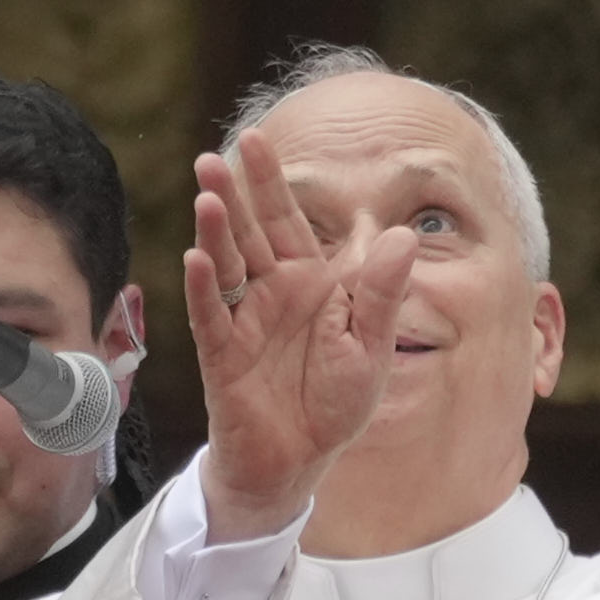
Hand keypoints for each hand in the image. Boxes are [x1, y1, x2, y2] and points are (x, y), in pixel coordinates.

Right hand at [187, 125, 415, 542]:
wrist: (301, 460)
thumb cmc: (335, 402)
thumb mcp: (372, 345)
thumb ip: (381, 290)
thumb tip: (403, 233)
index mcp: (309, 282)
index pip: (287, 221)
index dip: (271, 182)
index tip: (257, 138)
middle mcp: (271, 292)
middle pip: (248, 234)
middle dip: (232, 194)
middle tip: (212, 158)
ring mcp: (243, 320)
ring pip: (224, 265)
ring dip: (215, 232)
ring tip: (206, 196)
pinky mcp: (222, 354)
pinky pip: (211, 315)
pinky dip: (204, 287)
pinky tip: (196, 259)